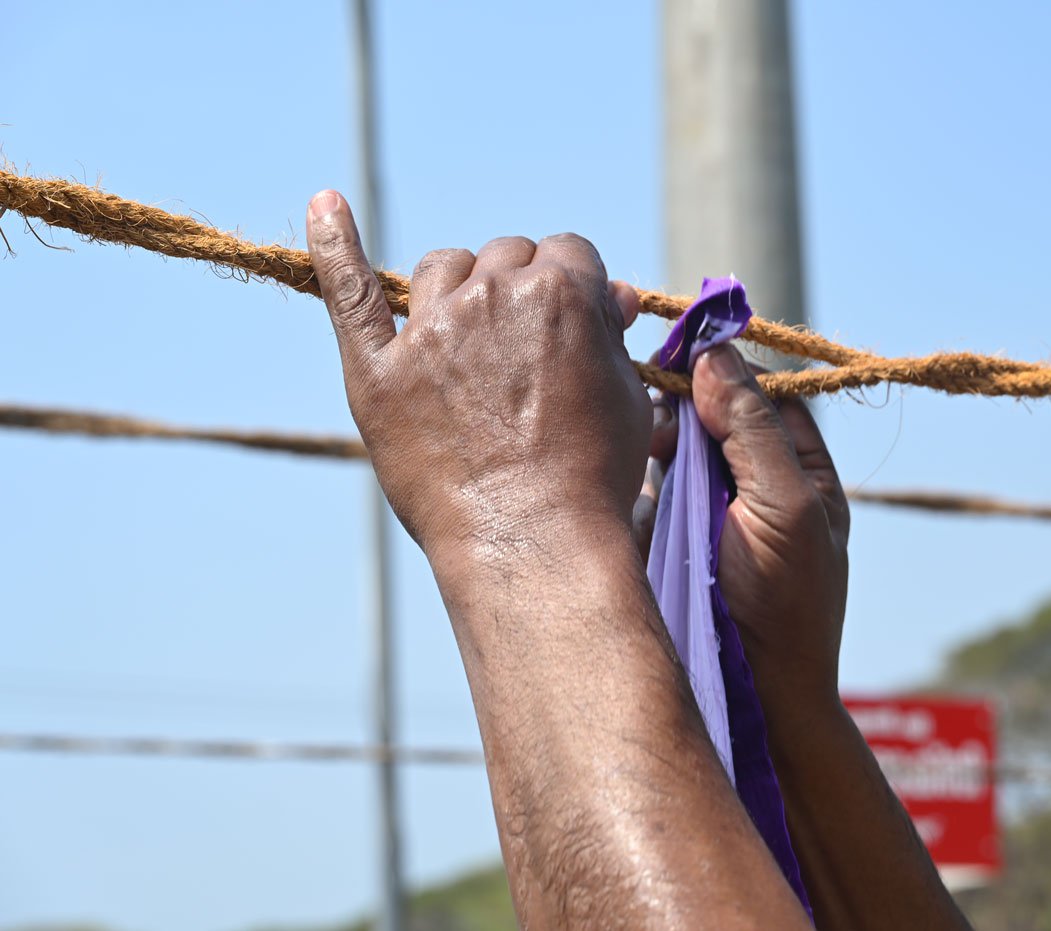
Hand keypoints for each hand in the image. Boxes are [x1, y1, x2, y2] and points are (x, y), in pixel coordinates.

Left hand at [306, 190, 650, 568]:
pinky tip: (326, 206)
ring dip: (461, 287)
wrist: (533, 541)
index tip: (573, 327)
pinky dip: (334, 244)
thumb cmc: (591, 475)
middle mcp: (492, 294)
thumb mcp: (625, 395)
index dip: (574, 288)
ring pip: (443, 267)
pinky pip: (348, 291)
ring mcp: (430, 330)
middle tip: (528, 353)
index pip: (567, 252)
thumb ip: (609, 333)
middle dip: (521, 290)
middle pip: (505, 255)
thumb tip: (609, 294)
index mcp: (560, 289)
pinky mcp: (378, 371)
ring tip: (470, 338)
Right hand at [645, 344, 849, 717]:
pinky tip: (639, 498)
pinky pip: (653, 490)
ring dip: (659, 446)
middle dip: (682, 412)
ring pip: (677, 449)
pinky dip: (643, 485)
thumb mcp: (784, 507)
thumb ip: (753, 429)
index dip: (722, 370)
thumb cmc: (786, 606)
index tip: (679, 356)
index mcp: (802, 469)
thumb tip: (716, 354)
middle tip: (660, 427)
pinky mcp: (674, 537)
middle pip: (712, 415)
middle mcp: (759, 482)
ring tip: (648, 460)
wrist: (757, 696)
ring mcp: (714, 511)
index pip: (761, 392)